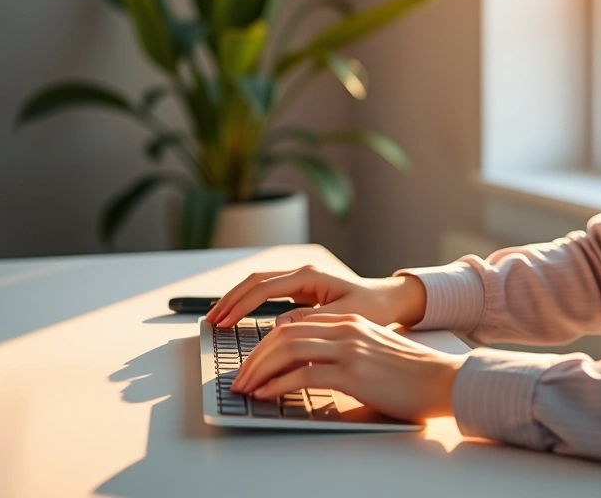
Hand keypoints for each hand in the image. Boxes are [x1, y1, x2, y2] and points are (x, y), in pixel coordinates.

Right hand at [206, 265, 426, 328]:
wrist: (390, 300)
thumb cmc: (374, 308)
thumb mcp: (346, 317)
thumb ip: (313, 320)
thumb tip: (279, 325)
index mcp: (310, 276)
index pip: (264, 288)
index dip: (240, 306)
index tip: (223, 323)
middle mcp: (302, 274)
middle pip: (254, 281)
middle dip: (229, 300)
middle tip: (210, 321)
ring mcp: (300, 281)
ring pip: (257, 285)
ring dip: (235, 300)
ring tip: (216, 318)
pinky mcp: (301, 291)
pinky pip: (267, 294)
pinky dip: (248, 303)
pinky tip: (237, 317)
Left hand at [230, 313, 465, 422]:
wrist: (444, 380)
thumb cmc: (411, 374)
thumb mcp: (372, 352)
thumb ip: (342, 353)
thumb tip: (307, 372)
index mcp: (349, 322)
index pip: (293, 326)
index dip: (265, 344)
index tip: (250, 363)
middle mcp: (346, 329)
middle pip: (284, 335)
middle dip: (254, 358)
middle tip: (239, 378)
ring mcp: (349, 349)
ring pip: (287, 350)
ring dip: (259, 370)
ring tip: (246, 388)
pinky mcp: (353, 373)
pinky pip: (303, 375)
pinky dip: (278, 385)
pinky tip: (266, 395)